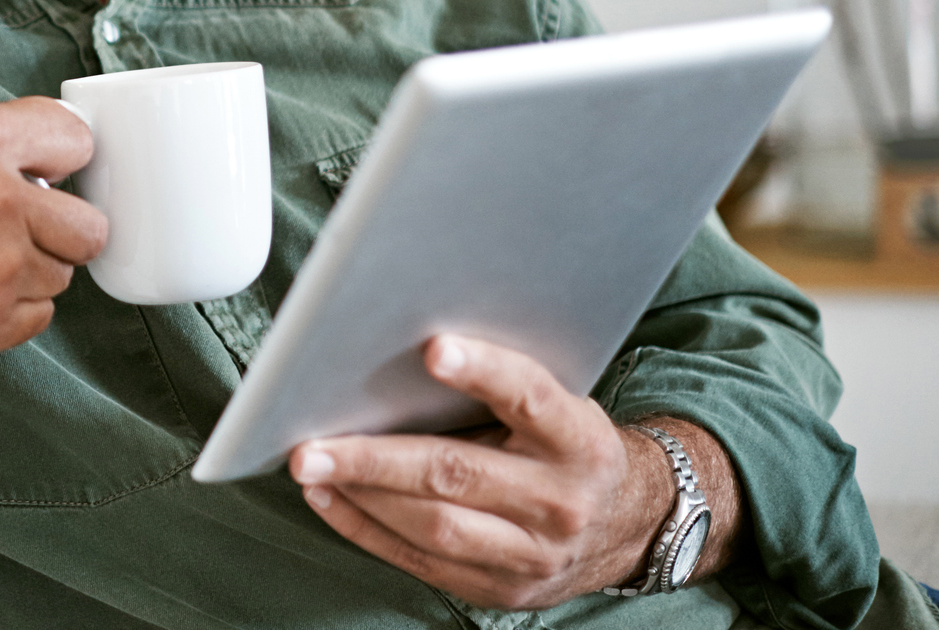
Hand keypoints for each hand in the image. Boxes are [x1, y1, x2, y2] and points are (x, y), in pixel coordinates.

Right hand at [0, 96, 107, 375]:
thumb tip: (21, 140)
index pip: (77, 141)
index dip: (57, 155)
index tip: (43, 168)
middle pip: (90, 224)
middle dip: (60, 222)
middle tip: (23, 223)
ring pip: (62, 275)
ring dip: (31, 266)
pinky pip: (37, 318)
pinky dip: (11, 306)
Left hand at [287, 335, 695, 608]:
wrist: (628, 526)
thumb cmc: (569, 445)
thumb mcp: (562, 406)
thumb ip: (503, 387)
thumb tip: (402, 349)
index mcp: (581, 443)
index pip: (532, 400)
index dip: (485, 372)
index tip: (433, 348)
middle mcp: (561, 503)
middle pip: (459, 476)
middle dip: (378, 459)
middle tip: (314, 441)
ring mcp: (532, 556)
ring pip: (435, 527)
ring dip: (362, 496)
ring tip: (311, 466)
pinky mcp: (502, 590)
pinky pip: (421, 561)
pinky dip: (366, 528)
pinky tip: (328, 499)